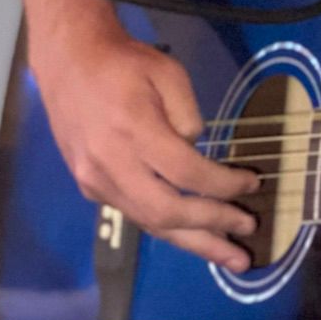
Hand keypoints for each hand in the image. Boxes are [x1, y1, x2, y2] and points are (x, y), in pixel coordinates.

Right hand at [29, 27, 260, 270]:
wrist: (68, 61)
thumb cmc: (124, 63)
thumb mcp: (168, 72)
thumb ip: (189, 116)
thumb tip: (199, 154)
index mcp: (133, 129)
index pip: (187, 173)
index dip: (224, 185)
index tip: (253, 183)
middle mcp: (110, 163)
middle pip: (167, 211)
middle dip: (212, 226)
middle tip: (248, 232)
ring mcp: (94, 180)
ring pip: (149, 222)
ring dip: (193, 243)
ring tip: (229, 257)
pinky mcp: (88, 187)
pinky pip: (135, 214)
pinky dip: (167, 227)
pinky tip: (193, 235)